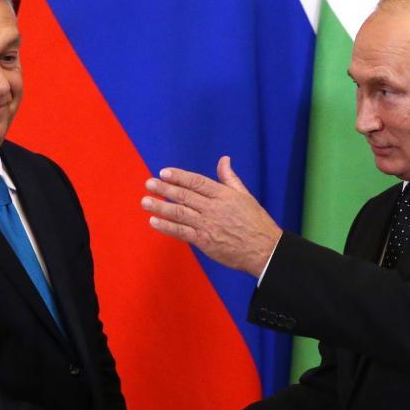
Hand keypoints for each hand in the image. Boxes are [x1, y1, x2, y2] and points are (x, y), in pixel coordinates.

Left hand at [141, 156, 281, 276]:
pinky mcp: (204, 241)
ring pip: (179, 213)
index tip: (164, 172)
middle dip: (164, 189)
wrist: (264, 250)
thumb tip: (224, 159)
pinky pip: (181, 232)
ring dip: (160, 207)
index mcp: (223, 195)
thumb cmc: (256, 223)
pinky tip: (154, 221)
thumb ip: (230, 178)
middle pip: (184, 196)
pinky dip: (166, 226)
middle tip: (149, 183)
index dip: (179, 176)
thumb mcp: (245, 196)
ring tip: (145, 201)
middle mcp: (213, 208)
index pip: (196, 182)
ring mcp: (207, 225)